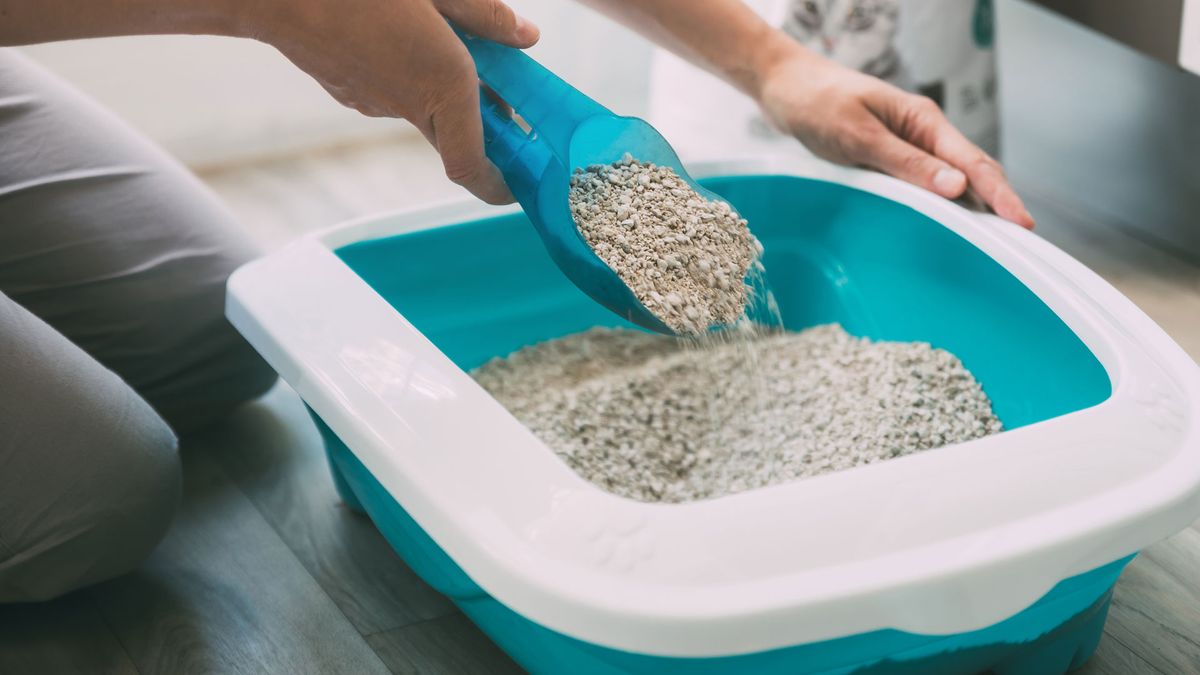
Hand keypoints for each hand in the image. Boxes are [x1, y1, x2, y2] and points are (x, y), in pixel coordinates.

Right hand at [242, 0, 539, 203]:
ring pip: (424, 109)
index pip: (470, 165)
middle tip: (506, 96)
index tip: (514, 187)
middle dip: (484, 127)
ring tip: (451, 41)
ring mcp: (372, 103)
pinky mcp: (348, 93)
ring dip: (445, 91)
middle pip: (456, 139)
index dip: (496, 187)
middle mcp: (408, 104)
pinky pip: (393, 93)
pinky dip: (410, 76)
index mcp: (442, 81)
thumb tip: (526, 37)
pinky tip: (403, 35)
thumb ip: (485, 16)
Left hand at [757, 47, 1033, 228]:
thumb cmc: (818, 104)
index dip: (1000, 194)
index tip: (1020, 222)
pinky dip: (940, 207)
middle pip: (972, 173)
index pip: (973, 161)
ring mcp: (908, 148)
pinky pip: (924, 187)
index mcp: (923, 121)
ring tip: (995, 244)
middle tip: (1020, 243)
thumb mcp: (859, 135)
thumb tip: (956, 187)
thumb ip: (906, 162)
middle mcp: (923, 134)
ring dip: (972, 210)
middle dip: (998, 205)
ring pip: (950, 183)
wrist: (785, 89)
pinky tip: (949, 229)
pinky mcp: (890, 161)